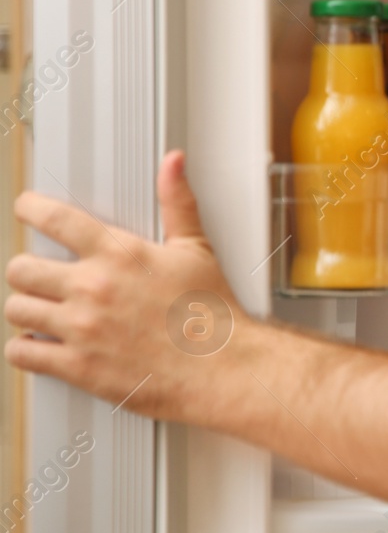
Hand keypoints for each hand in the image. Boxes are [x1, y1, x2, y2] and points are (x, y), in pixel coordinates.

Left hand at [4, 150, 248, 423]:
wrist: (221, 367)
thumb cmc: (212, 313)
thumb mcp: (196, 248)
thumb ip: (177, 202)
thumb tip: (174, 165)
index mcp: (119, 254)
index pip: (54, 219)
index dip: (30, 209)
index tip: (26, 210)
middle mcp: (93, 288)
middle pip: (21, 268)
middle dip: (27, 271)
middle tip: (41, 276)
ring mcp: (81, 328)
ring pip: (16, 309)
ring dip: (26, 309)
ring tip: (43, 311)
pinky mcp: (77, 365)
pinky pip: (21, 353)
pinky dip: (26, 349)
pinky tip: (42, 345)